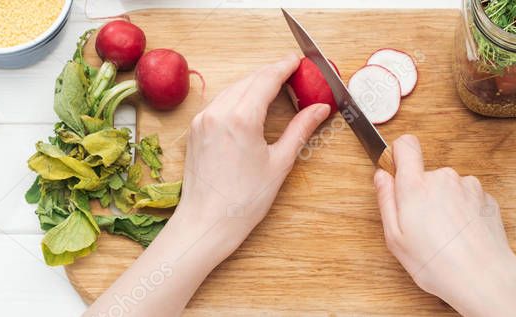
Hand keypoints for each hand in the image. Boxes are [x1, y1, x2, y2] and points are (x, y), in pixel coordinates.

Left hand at [172, 53, 330, 249]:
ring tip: (274, 87)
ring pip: (233, 88)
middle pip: (249, 79)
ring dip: (253, 83)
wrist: (206, 223)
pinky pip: (219, 102)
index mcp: (242, 118)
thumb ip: (301, 129)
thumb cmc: (243, 200)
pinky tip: (249, 104)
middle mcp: (218, 112)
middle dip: (271, 73)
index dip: (285, 66)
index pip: (267, 79)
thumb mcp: (280, 163)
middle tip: (292, 73)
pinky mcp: (195, 129)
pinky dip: (237, 96)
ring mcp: (202, 119)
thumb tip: (320, 109)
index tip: (298, 60)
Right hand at [373, 135, 515, 316]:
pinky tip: (462, 235)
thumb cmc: (437, 264)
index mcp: (416, 186)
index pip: (406, 145)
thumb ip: (386, 200)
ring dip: (446, 204)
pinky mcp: (486, 197)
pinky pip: (467, 198)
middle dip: (423, 194)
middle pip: (427, 174)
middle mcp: (444, 178)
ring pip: (449, 187)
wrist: (483, 277)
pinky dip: (463, 212)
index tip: (399, 174)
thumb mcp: (396, 238)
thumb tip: (382, 177)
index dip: (400, 156)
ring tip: (446, 235)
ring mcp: (468, 186)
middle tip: (423, 227)